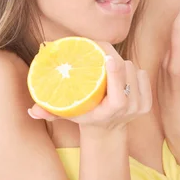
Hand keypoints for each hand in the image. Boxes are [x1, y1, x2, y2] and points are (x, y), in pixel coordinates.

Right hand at [28, 41, 152, 130]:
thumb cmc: (84, 117)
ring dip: (123, 63)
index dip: (115, 72)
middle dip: (114, 59)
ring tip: (109, 60)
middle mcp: (130, 109)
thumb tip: (32, 111)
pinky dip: (134, 70)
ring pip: (135, 71)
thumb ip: (49, 113)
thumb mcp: (67, 115)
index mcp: (113, 112)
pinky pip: (144, 75)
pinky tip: (123, 69)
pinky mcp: (148, 103)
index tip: (107, 56)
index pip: (119, 92)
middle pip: (127, 73)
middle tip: (100, 49)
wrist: (106, 130)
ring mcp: (141, 107)